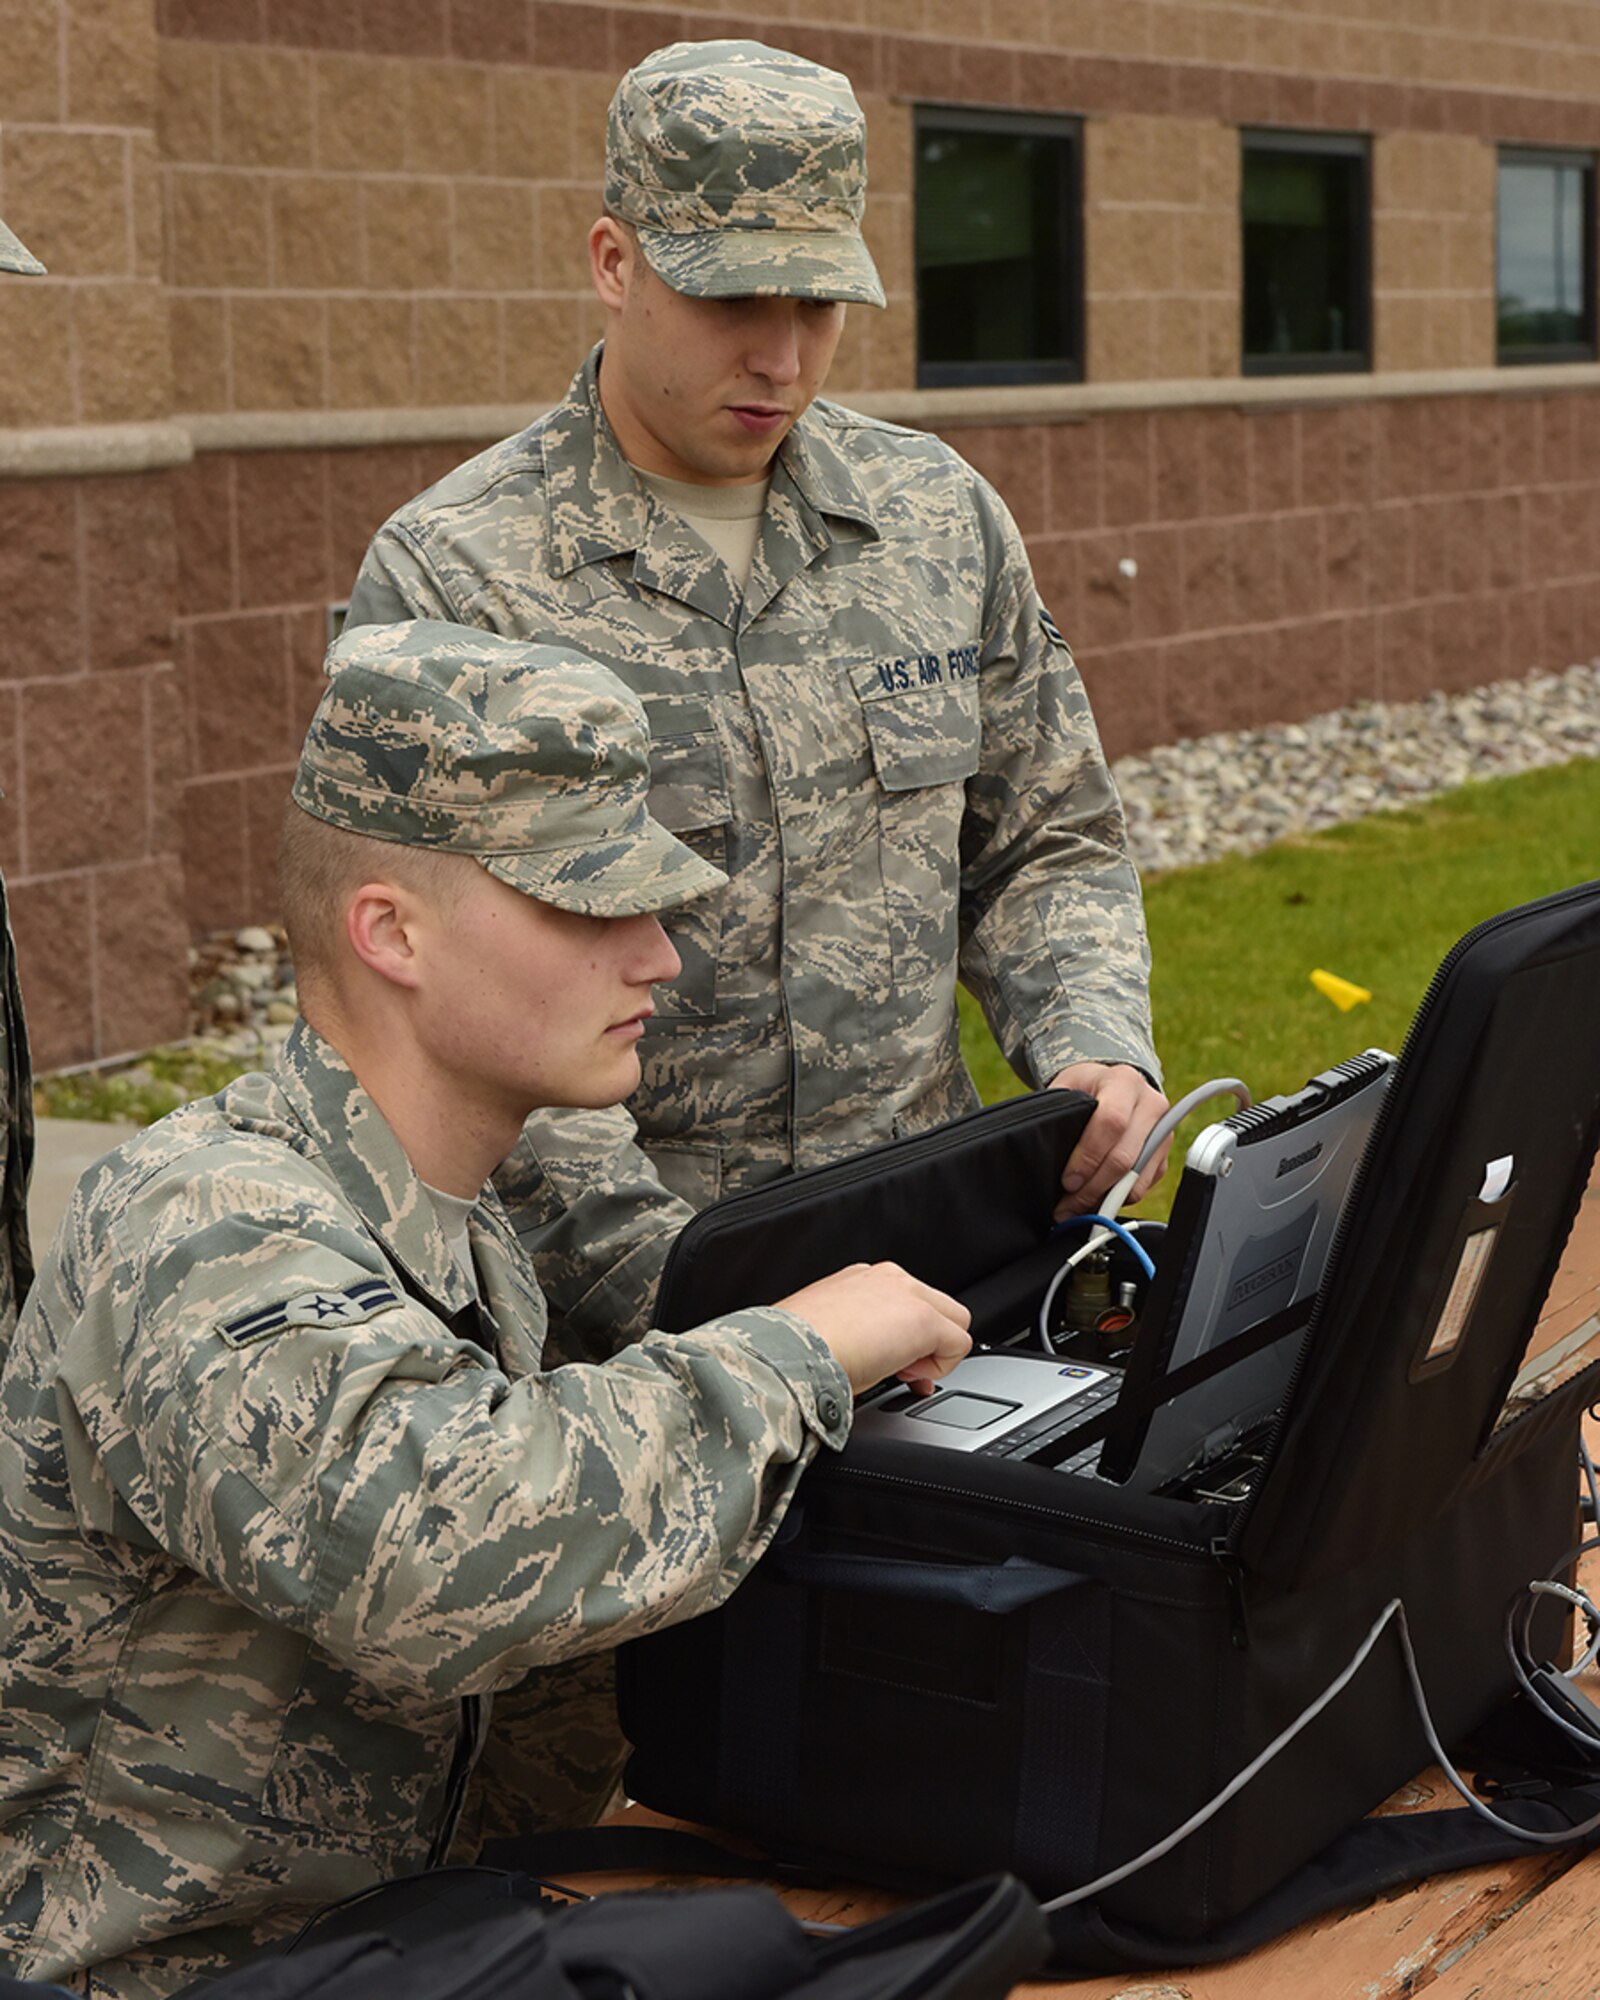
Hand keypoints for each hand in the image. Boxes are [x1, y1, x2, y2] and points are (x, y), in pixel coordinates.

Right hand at [778, 1263, 971, 1395]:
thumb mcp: (825, 1334)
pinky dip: (941, 1367)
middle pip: (938, 1306)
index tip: (893, 1363)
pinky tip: (907, 1375)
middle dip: (928, 1342)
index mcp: (859, 1281)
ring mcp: (908, 1295)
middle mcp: (887, 1278)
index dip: (907, 1338)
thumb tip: (870, 1360)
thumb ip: (854, 1335)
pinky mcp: (924, 1319)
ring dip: (934, 1352)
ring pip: (954, 1321)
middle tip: (900, 1370)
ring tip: (900, 1372)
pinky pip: (959, 1345)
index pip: (904, 1302)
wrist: (788, 1352)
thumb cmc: (792, 1349)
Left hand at [1047, 1063, 1170, 1221]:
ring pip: (1136, 1178)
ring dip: (1105, 1200)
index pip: (1111, 1123)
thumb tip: (1044, 1152)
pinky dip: (1118, 1199)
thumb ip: (1059, 1113)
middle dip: (1093, 1188)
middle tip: (1068, 1205)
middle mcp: (1150, 1105)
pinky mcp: (1164, 1154)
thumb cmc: (1088, 1088)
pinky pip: (1143, 1186)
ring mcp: (1162, 1132)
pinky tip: (1097, 1199)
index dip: (1088, 1157)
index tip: (1068, 1181)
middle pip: (1125, 1157)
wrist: (1116, 1084)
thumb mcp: (1069, 1087)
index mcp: (1124, 1082)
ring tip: (1078, 1208)